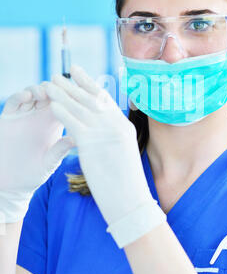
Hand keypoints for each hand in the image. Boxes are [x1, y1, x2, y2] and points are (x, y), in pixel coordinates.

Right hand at [0, 84, 73, 222]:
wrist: (11, 183)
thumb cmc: (35, 173)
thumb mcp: (50, 162)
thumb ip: (60, 150)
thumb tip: (75, 139)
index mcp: (54, 123)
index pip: (64, 104)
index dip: (69, 96)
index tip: (76, 90)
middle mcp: (40, 116)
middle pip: (49, 94)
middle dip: (54, 88)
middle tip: (58, 88)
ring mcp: (24, 115)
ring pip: (32, 94)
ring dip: (38, 89)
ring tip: (43, 92)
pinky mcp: (8, 117)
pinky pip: (14, 102)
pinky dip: (20, 96)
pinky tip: (27, 96)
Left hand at [45, 65, 165, 246]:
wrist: (131, 201)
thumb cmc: (126, 183)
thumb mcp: (123, 153)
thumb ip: (111, 137)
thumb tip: (97, 130)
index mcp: (123, 126)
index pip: (104, 99)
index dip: (89, 84)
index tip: (78, 73)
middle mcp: (115, 125)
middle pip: (90, 99)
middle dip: (72, 84)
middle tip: (58, 74)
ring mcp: (104, 133)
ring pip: (79, 107)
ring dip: (62, 94)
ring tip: (48, 83)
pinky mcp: (92, 144)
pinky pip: (73, 123)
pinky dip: (62, 112)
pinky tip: (52, 104)